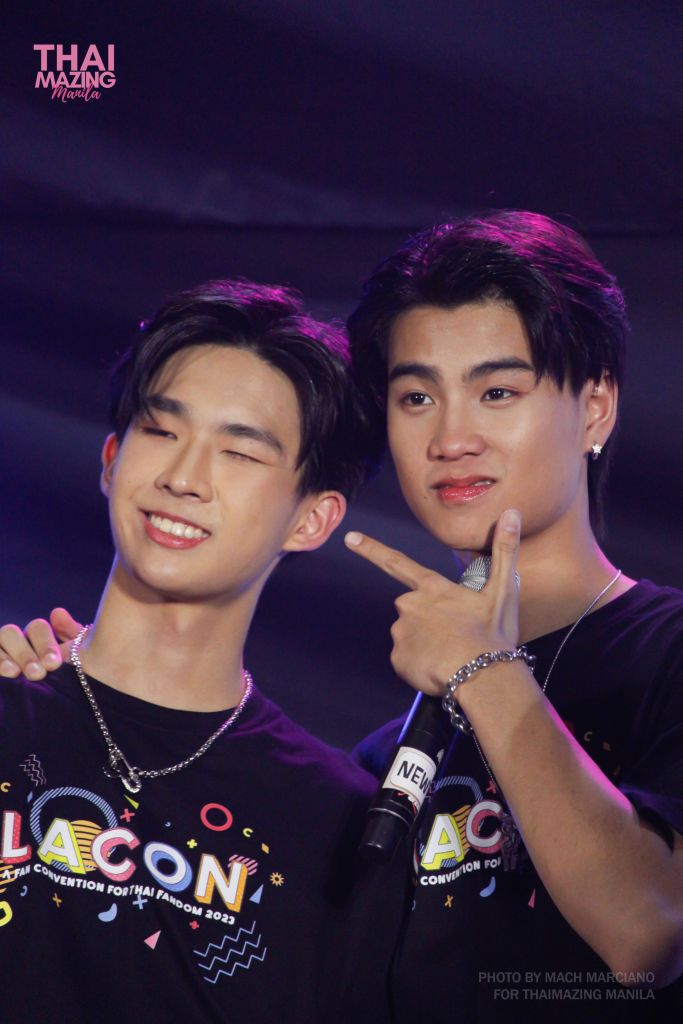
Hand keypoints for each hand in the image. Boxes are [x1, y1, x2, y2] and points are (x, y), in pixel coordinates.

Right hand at [0, 608, 82, 679]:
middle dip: (25, 652)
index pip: (37, 629)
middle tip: (38, 673)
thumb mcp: (77, 658)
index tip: (54, 664)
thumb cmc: (74, 681)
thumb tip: (56, 613)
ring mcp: (3, 656)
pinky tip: (5, 676)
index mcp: (37, 639)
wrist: (67, 713)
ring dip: (4, 658)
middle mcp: (16, 644)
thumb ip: (72, 634)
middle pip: (12, 633)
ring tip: (14, 674)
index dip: (45, 643)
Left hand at [344, 509, 521, 695]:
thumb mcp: (504, 590)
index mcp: (431, 587)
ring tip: (453, 654)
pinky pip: (407, 661)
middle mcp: (409, 606)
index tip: (349, 538)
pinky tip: (441, 668)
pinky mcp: (398, 659)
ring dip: (427, 644)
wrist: (482, 675)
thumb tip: (512, 513)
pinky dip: (421, 665)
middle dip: (429, 621)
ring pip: (410, 636)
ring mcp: (401, 633)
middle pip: (412, 610)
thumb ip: (504, 550)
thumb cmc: (493, 632)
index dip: (371, 549)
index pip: (396, 562)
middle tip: (457, 635)